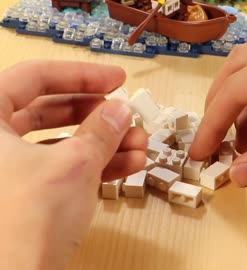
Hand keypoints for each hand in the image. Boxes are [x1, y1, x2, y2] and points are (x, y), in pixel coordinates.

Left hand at [0, 61, 146, 269]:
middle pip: (49, 111)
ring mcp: (6, 172)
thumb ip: (101, 131)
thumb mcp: (74, 165)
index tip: (117, 79)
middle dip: (97, 115)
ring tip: (140, 145)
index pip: (34, 78)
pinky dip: (95, 165)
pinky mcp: (23, 195)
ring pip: (60, 143)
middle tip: (127, 115)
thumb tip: (120, 110)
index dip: (81, 76)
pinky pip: (61, 169)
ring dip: (105, 143)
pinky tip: (128, 165)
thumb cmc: (27, 221)